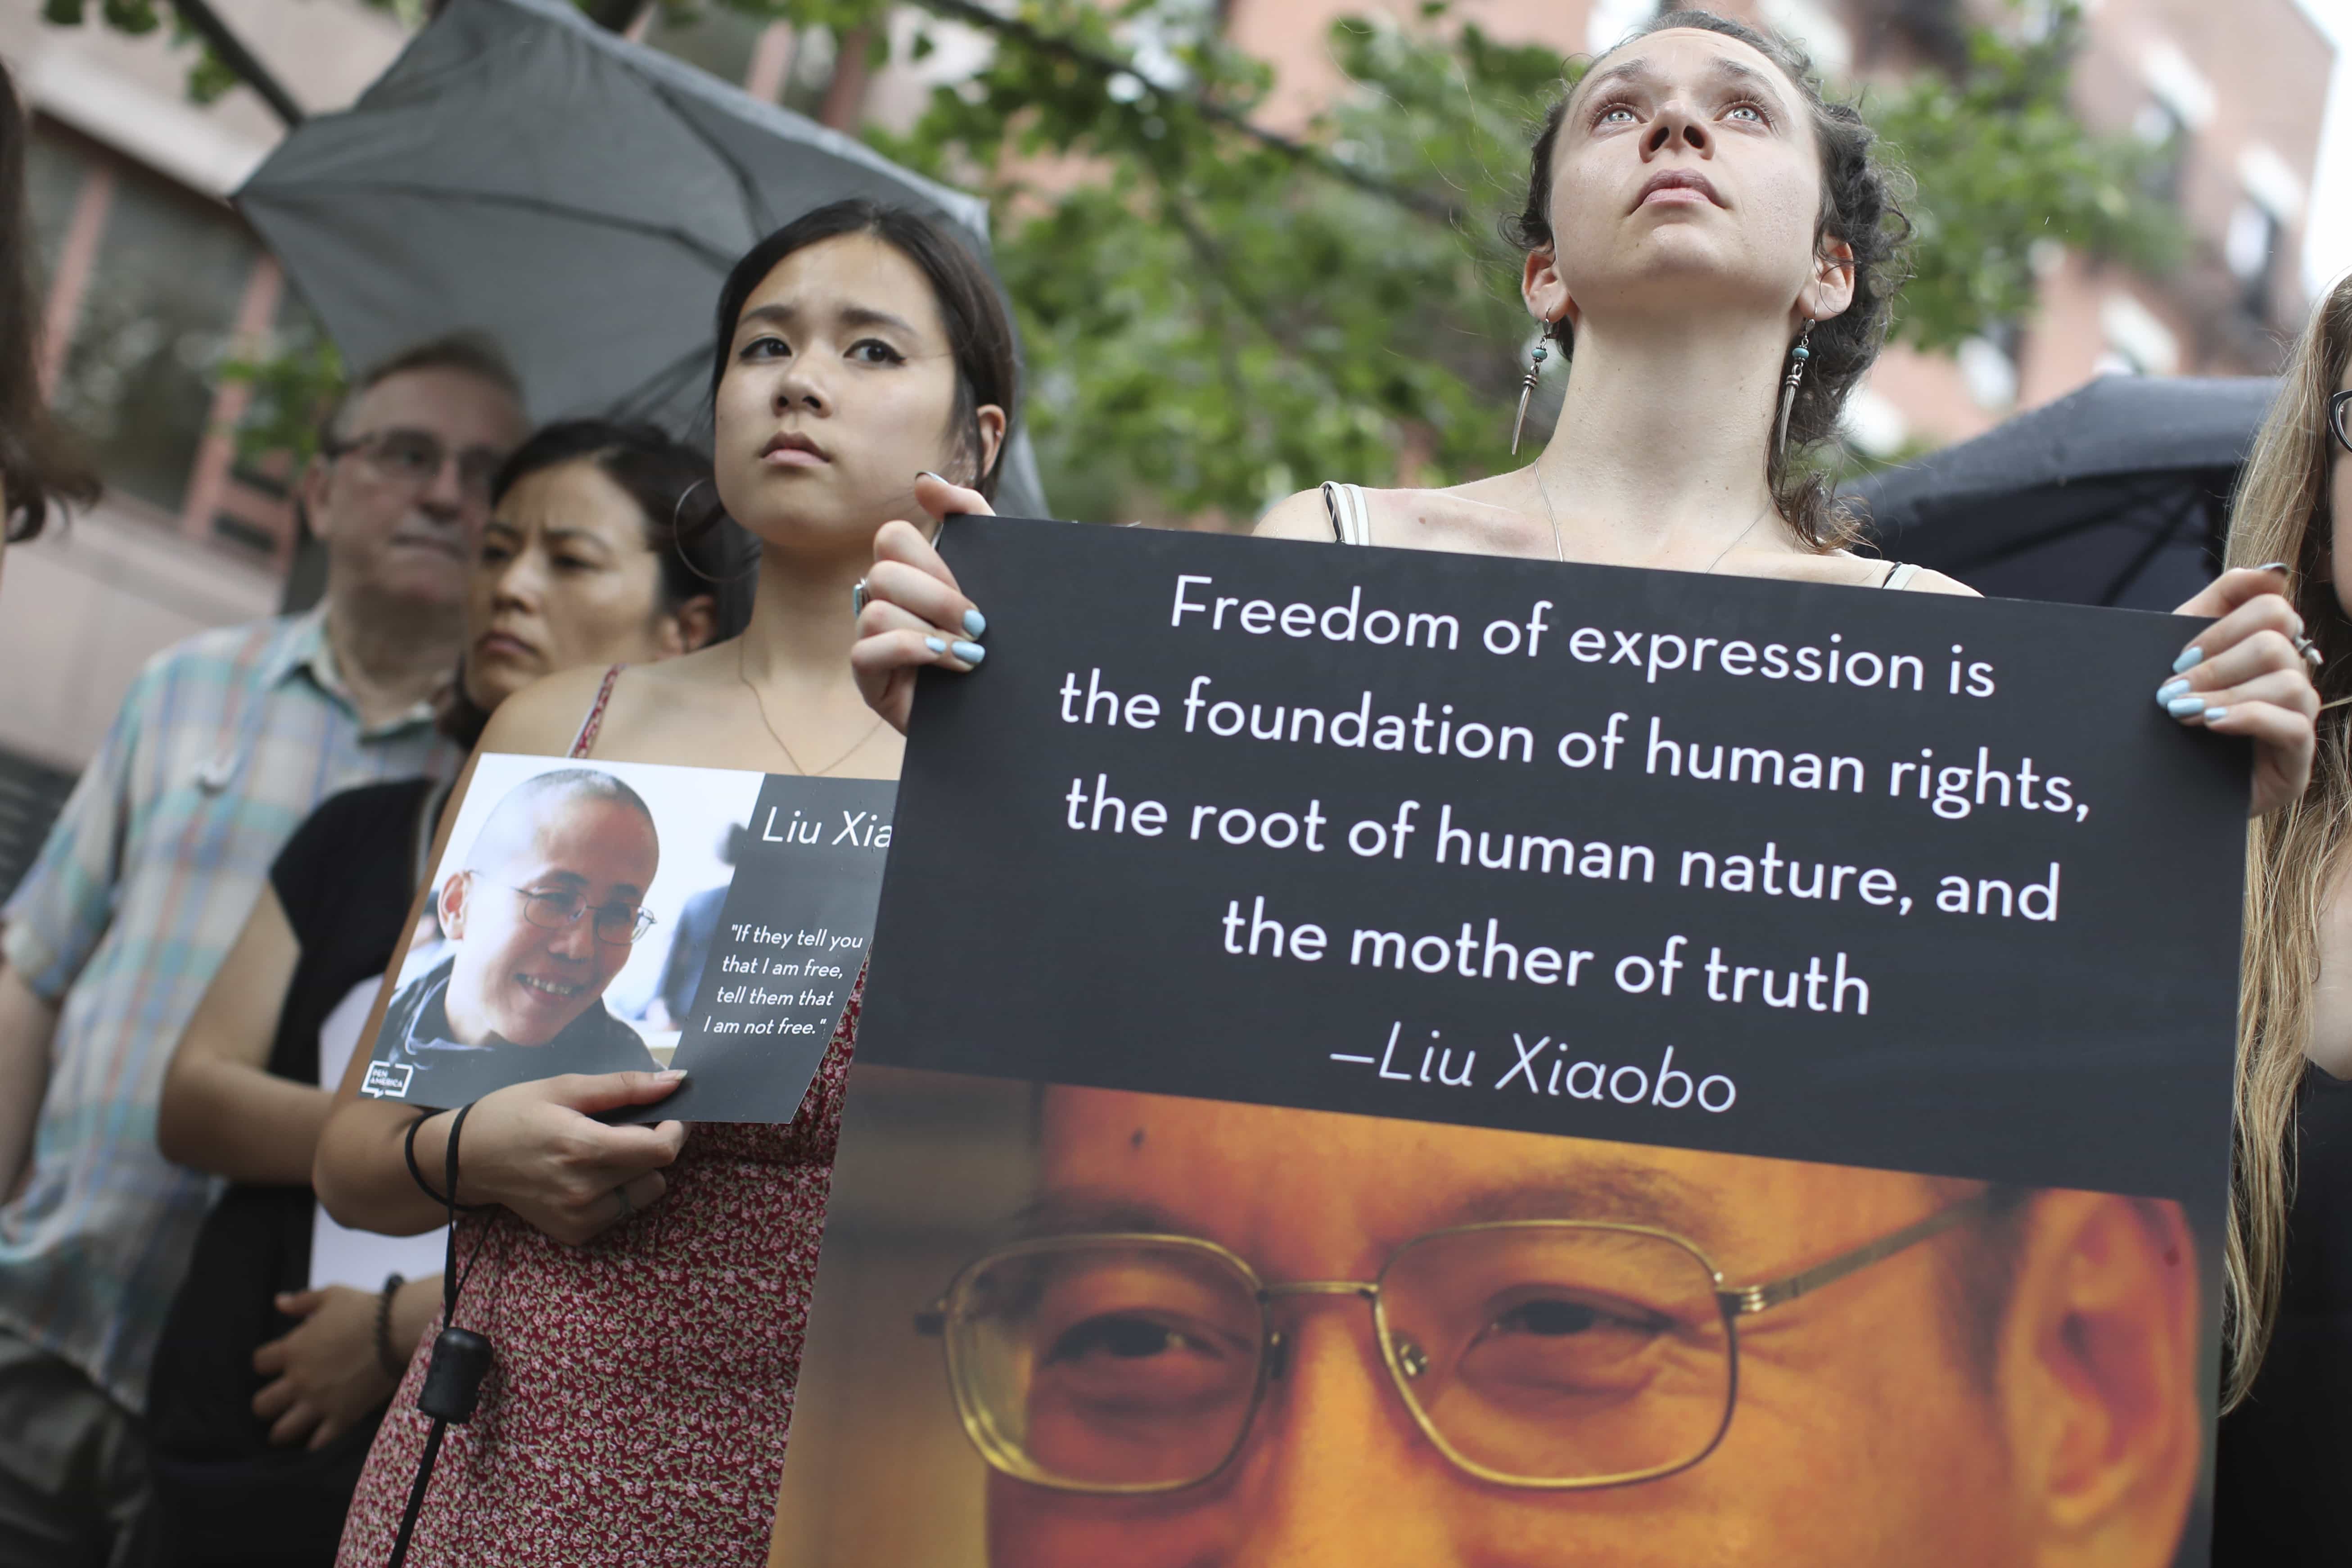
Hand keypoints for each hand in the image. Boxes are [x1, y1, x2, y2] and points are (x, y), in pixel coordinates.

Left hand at [252, 1286, 396, 1449]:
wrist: (397, 1331)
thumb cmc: (364, 1310)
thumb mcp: (331, 1296)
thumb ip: (302, 1302)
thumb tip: (278, 1301)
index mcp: (292, 1350)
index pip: (259, 1363)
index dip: (266, 1363)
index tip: (277, 1363)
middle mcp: (298, 1381)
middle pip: (262, 1405)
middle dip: (266, 1404)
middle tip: (280, 1400)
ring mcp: (318, 1403)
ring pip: (282, 1431)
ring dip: (282, 1430)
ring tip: (289, 1427)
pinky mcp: (341, 1417)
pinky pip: (318, 1442)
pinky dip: (315, 1443)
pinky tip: (317, 1437)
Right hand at [445, 1070, 688, 1245]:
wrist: (465, 1158)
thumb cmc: (513, 1113)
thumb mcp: (565, 1087)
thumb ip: (624, 1086)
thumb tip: (676, 1080)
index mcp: (582, 1149)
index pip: (661, 1150)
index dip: (677, 1129)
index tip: (673, 1113)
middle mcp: (583, 1191)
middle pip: (657, 1170)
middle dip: (655, 1143)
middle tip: (629, 1124)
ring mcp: (579, 1218)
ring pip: (646, 1193)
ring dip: (640, 1169)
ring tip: (605, 1149)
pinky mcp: (574, 1234)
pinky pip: (622, 1211)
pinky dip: (620, 1191)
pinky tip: (590, 1173)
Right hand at [851, 472, 995, 733]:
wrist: (1006, 711)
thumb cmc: (999, 644)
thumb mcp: (998, 577)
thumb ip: (973, 519)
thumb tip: (926, 481)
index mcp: (912, 574)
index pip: (895, 536)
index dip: (929, 549)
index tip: (966, 578)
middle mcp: (885, 600)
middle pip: (886, 567)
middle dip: (939, 593)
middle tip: (978, 623)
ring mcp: (872, 638)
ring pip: (877, 605)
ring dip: (932, 628)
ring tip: (971, 653)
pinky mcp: (869, 677)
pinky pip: (866, 648)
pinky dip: (911, 650)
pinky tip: (949, 664)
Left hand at [2166, 565, 2319, 816]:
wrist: (2154, 781)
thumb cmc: (2169, 711)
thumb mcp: (2181, 650)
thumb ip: (2218, 602)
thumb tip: (2273, 572)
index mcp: (2266, 646)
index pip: (2272, 607)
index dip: (2223, 626)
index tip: (2179, 656)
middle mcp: (2291, 676)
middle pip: (2278, 640)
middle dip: (2217, 664)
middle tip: (2170, 691)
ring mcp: (2300, 717)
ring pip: (2289, 682)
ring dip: (2228, 693)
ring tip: (2184, 713)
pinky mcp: (2298, 758)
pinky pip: (2293, 725)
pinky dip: (2248, 717)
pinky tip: (2213, 724)